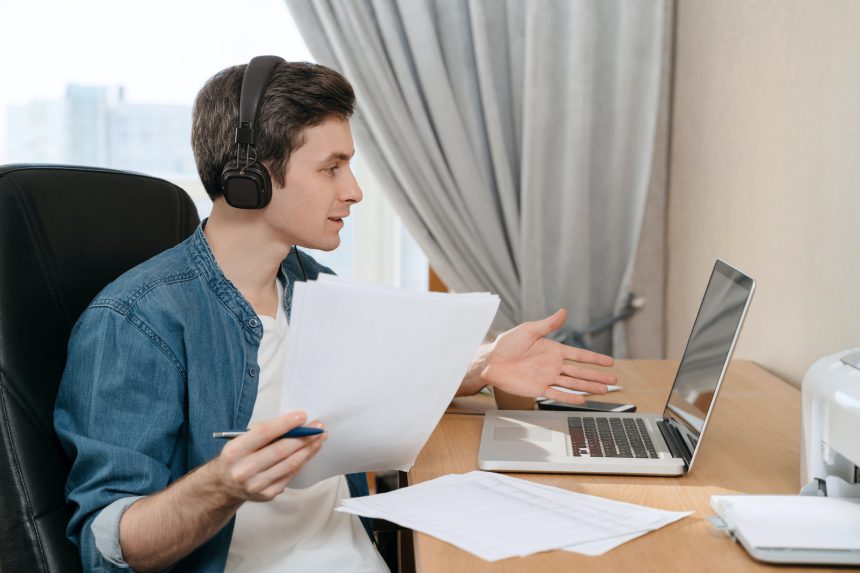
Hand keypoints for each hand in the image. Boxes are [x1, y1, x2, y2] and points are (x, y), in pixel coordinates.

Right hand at [211, 411, 324, 501]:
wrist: (225, 485)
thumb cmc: (237, 456)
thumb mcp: (240, 440)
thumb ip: (264, 432)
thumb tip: (294, 424)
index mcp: (235, 451)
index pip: (264, 433)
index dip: (285, 423)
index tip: (302, 416)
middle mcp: (244, 470)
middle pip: (281, 450)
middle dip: (303, 437)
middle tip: (319, 427)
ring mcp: (256, 484)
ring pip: (289, 464)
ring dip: (308, 449)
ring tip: (320, 438)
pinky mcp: (267, 494)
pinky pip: (290, 474)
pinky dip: (303, 461)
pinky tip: (310, 451)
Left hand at [480, 309, 616, 403]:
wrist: (491, 361)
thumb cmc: (506, 344)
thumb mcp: (529, 330)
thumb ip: (548, 324)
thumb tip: (563, 311)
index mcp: (553, 350)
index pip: (579, 355)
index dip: (595, 358)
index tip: (610, 361)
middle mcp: (552, 365)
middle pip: (580, 372)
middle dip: (597, 376)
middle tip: (614, 379)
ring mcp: (547, 377)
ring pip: (573, 384)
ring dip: (589, 387)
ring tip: (605, 390)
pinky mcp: (538, 388)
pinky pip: (557, 394)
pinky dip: (570, 397)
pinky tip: (582, 400)